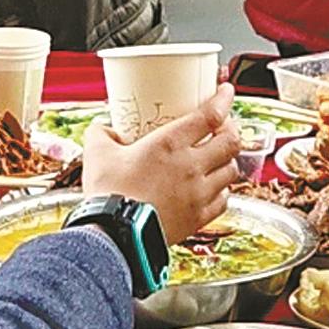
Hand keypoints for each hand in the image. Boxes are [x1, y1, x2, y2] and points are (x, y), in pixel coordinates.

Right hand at [80, 84, 240, 244]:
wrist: (114, 236)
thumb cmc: (108, 195)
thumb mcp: (97, 153)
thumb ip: (102, 134)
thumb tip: (104, 129)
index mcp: (169, 144)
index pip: (210, 115)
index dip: (223, 99)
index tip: (226, 91)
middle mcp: (191, 166)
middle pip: (231, 141)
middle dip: (231, 130)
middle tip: (223, 127)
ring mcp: (198, 194)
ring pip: (231, 171)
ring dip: (227, 161)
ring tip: (217, 158)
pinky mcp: (198, 218)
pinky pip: (224, 200)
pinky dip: (222, 191)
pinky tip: (212, 188)